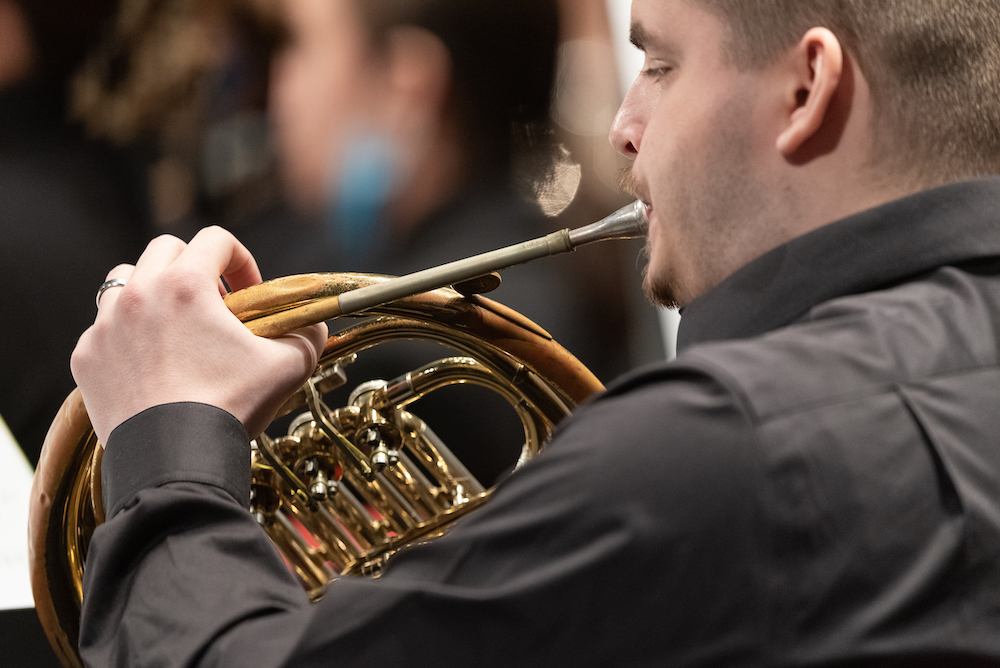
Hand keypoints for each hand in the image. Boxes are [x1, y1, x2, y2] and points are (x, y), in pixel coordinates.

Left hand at [72, 227, 327, 443]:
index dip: (242, 260)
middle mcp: (138, 295)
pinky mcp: (87, 358)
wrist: (176, 461)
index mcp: (185, 286)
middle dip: (195, 269)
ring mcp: (105, 326)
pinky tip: (152, 364)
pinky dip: (128, 336)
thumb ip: (308, 334)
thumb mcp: (289, 366)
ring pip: (125, 282)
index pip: (216, 239)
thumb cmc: (231, 408)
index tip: (251, 294)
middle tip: (217, 306)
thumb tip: (315, 325)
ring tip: (177, 328)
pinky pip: (104, 329)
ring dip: (154, 293)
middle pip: (165, 250)